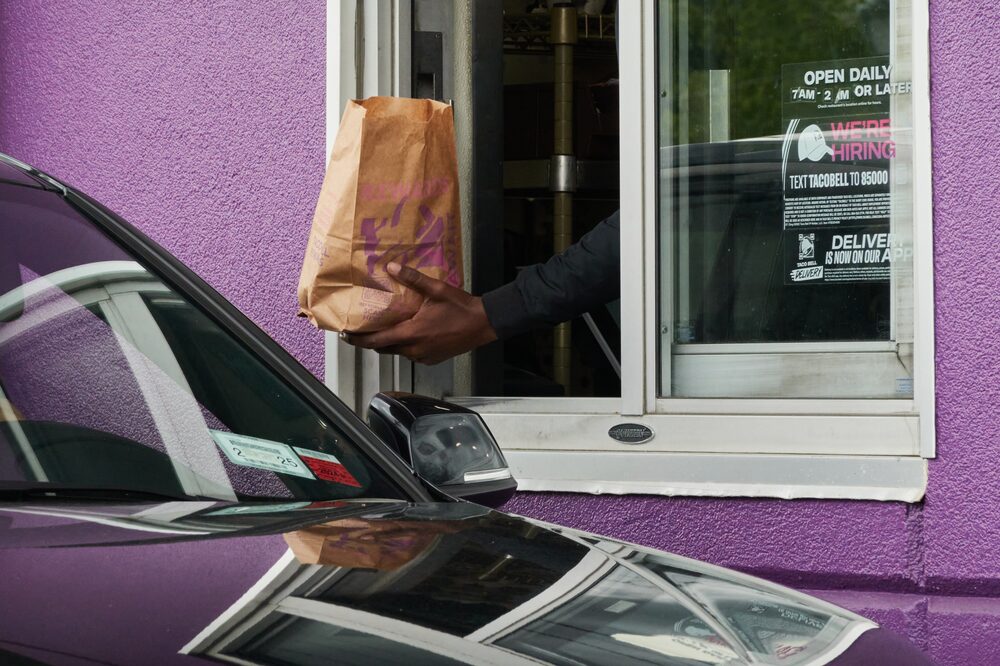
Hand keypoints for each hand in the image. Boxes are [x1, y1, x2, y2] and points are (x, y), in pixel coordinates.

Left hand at [345, 262, 496, 364]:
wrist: (483, 324)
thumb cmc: (460, 307)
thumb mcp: (436, 289)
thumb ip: (412, 279)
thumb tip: (391, 267)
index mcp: (411, 333)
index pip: (376, 341)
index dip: (358, 340)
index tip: (345, 335)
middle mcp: (414, 349)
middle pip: (384, 349)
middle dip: (371, 341)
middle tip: (361, 330)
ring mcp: (423, 357)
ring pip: (398, 352)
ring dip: (389, 343)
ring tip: (384, 329)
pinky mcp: (432, 359)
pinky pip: (412, 355)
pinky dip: (406, 346)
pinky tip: (409, 333)